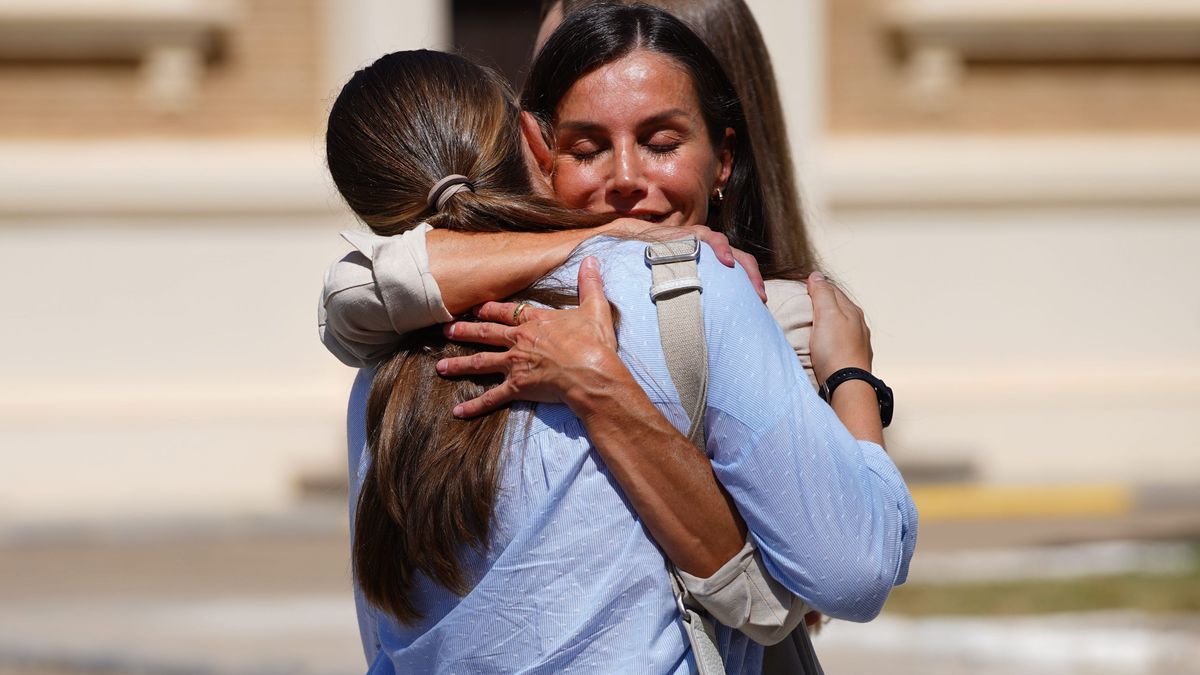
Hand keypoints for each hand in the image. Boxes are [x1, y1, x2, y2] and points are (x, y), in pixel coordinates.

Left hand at [436, 256, 626, 417]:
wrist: (591, 372)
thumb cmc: (593, 343)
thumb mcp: (594, 308)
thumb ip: (590, 284)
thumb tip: (592, 259)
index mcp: (534, 322)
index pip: (506, 312)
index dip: (489, 310)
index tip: (474, 309)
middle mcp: (518, 341)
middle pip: (485, 334)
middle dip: (464, 331)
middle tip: (445, 330)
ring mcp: (514, 364)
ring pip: (480, 363)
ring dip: (459, 364)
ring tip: (441, 367)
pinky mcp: (517, 387)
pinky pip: (491, 397)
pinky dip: (474, 405)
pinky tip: (458, 411)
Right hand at [603, 219, 766, 302]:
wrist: (632, 242)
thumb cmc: (653, 267)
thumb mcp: (676, 284)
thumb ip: (689, 295)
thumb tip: (697, 327)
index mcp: (712, 261)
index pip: (738, 270)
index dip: (750, 286)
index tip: (760, 305)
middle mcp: (710, 248)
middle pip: (741, 259)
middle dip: (752, 277)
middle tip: (760, 298)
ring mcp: (701, 239)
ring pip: (730, 247)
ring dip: (740, 263)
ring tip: (746, 281)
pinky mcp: (690, 233)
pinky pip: (710, 238)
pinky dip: (720, 248)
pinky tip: (725, 260)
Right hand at [806, 271, 872, 383]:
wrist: (847, 385)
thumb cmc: (835, 350)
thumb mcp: (827, 315)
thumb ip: (822, 293)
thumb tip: (817, 275)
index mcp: (852, 311)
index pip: (832, 290)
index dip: (816, 286)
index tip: (801, 288)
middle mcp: (858, 325)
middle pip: (838, 307)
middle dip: (823, 303)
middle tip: (804, 304)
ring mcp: (857, 343)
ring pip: (840, 325)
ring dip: (828, 322)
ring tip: (813, 324)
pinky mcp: (852, 359)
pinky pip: (840, 342)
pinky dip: (831, 338)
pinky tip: (825, 344)